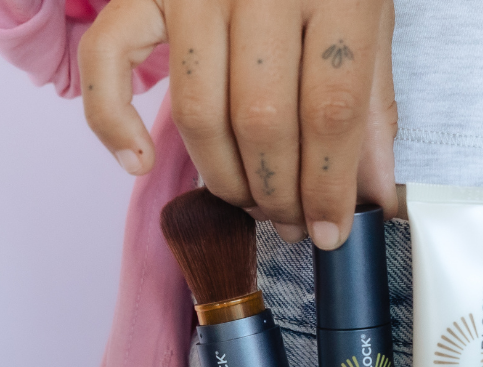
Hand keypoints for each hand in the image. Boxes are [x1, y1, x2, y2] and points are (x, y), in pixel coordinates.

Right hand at [79, 0, 397, 249]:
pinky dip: (113, 122)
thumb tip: (375, 199)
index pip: (331, 109)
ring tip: (246, 200)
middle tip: (287, 220)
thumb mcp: (367, 18)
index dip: (329, 186)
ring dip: (222, 177)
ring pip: (198, 111)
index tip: (330, 230)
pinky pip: (107, 64)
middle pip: (263, 120)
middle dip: (276, 192)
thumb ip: (370, 106)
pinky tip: (139, 162)